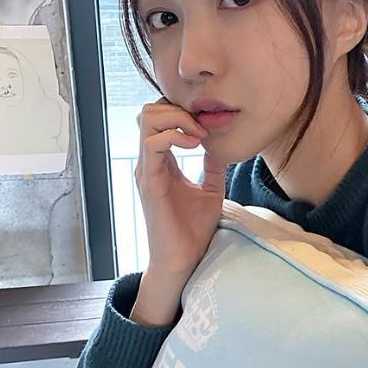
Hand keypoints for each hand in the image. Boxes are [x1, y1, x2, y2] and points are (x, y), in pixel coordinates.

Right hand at [134, 97, 226, 280]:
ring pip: (147, 121)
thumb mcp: (210, 190)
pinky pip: (152, 145)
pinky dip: (174, 136)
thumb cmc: (193, 229)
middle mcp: (150, 163)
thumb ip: (212, 166)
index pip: (160, 119)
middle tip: (202, 128)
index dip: (182, 112)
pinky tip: (195, 146)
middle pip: (148, 113)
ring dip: (176, 119)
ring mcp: (147, 170)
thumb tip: (220, 146)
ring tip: (199, 136)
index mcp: (162, 163)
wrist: (184, 258)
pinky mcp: (149, 182)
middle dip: (177, 109)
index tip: (208, 126)